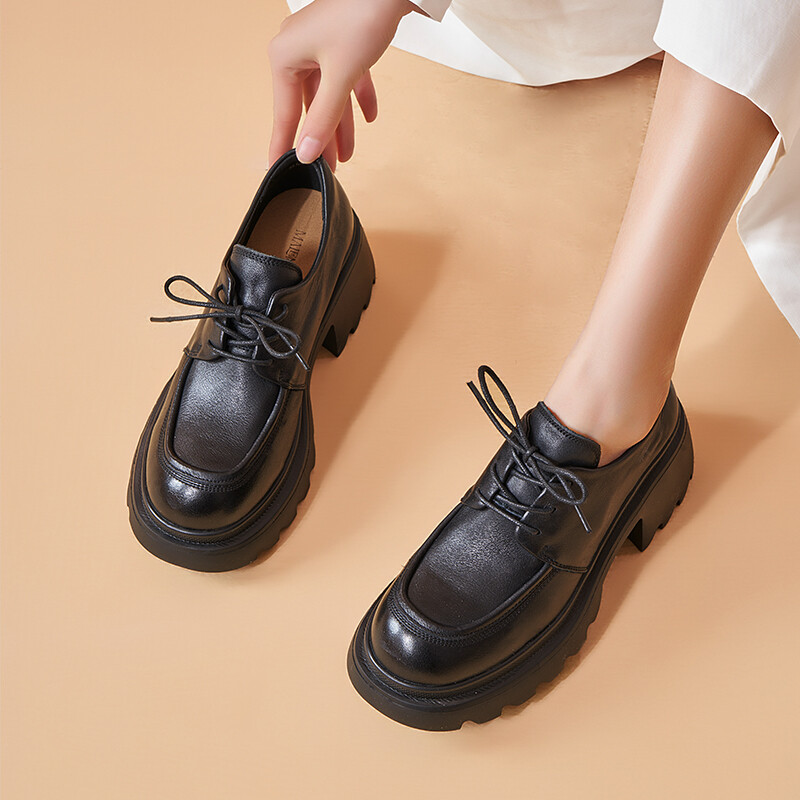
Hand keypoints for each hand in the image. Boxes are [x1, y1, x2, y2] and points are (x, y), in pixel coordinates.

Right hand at [268, 0, 416, 169]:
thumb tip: (306, 153)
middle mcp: (298, 50)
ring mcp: (319, 46)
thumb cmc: (360, 15)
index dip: (285, 144)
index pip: (285, 113)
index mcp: (285, 57)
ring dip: (341, 124)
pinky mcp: (341, 42)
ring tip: (349, 153)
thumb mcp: (340, 76)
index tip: (280, 169)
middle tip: (327, 169)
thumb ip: (323, 119)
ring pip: (329, 96)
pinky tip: (368, 116)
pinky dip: (357, 97)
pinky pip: (345, 78)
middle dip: (323, 138)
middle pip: (310, 107)